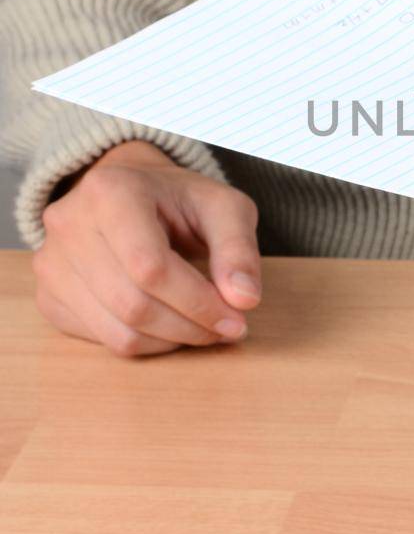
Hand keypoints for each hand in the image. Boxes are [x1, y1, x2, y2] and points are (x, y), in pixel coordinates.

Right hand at [34, 140, 261, 357]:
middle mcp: (68, 224)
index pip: (151, 267)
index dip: (198, 303)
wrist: (129, 192)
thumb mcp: (223, 208)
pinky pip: (99, 339)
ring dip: (170, 341)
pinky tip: (168, 324)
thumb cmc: (179, 200)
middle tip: (226, 328)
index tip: (237, 319)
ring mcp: (50, 263)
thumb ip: (238, 249)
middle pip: (133, 304)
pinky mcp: (49, 295)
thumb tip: (244, 300)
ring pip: (116, 331)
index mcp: (111, 191)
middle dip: (189, 327)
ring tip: (201, 327)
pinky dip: (144, 342)